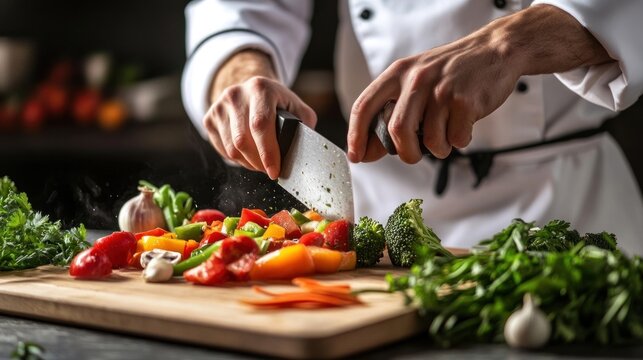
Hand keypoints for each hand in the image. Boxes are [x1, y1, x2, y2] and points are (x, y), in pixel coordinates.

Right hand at [204, 50, 316, 178]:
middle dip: (259, 163)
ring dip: (249, 164)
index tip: (274, 171)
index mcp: (260, 88)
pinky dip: (237, 160)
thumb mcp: (296, 107)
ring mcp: (219, 106)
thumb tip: (304, 145)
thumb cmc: (277, 104)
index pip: (260, 125)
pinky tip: (248, 155)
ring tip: (261, 163)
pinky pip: (222, 150)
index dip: (267, 152)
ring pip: (232, 149)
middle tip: (270, 170)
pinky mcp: (209, 118)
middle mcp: (236, 94)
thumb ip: (304, 123)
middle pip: (243, 141)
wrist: (251, 91)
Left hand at [347, 4, 611, 163]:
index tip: (356, 157)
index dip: (356, 136)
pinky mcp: (465, 101)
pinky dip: (459, 141)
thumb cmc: (451, 71)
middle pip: (397, 131)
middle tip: (413, 156)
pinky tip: (463, 125)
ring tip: (447, 135)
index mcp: (398, 73)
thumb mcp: (415, 80)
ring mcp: (441, 90)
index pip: (363, 107)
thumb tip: (368, 151)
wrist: (494, 50)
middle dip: (405, 153)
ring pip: (430, 141)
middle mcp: (416, 79)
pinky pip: (456, 139)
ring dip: (439, 149)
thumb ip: (392, 110)